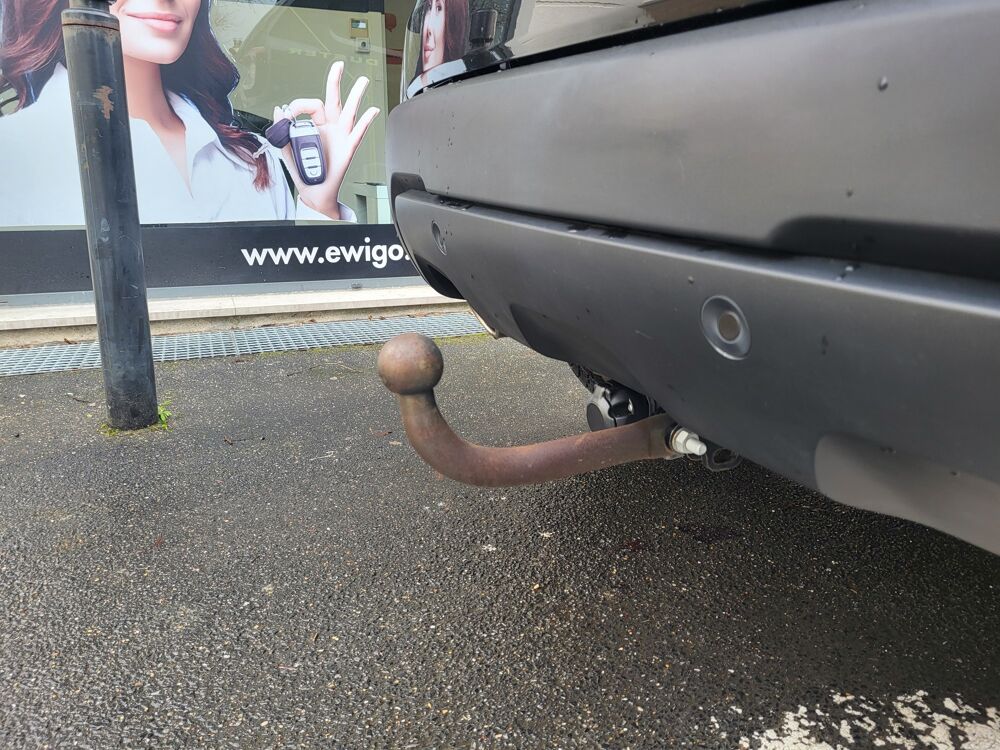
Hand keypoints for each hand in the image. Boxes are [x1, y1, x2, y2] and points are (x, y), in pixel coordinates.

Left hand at [274, 61, 380, 219]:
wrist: (315, 193)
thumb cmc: (305, 172)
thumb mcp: (287, 149)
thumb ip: (282, 130)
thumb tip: (278, 110)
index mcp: (315, 127)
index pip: (311, 105)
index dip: (298, 105)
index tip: (288, 114)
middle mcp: (330, 128)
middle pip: (334, 100)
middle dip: (336, 81)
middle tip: (339, 65)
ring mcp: (341, 137)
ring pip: (350, 111)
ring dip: (356, 95)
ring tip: (363, 80)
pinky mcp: (348, 149)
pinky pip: (358, 133)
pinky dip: (366, 121)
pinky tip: (372, 111)